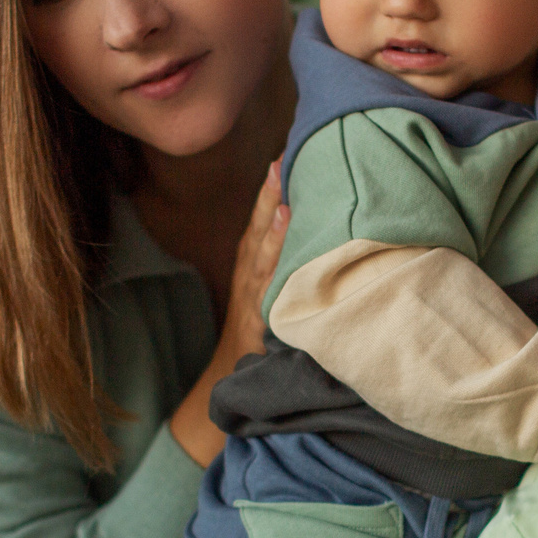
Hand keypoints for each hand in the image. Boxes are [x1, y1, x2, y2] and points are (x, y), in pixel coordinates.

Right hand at [170, 163, 288, 466]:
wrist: (231, 386)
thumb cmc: (258, 336)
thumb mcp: (269, 293)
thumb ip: (282, 261)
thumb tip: (306, 225)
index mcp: (251, 268)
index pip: (260, 221)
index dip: (270, 188)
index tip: (284, 151)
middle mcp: (249, 280)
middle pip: (259, 230)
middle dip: (270, 194)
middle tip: (284, 156)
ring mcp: (253, 302)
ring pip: (263, 258)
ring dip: (273, 226)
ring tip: (285, 193)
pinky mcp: (260, 327)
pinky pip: (269, 297)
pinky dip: (276, 275)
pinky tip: (286, 259)